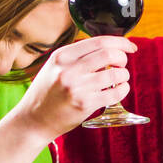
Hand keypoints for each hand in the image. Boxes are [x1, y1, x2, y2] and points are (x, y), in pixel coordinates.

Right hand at [13, 35, 136, 138]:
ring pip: (115, 74)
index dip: (120, 42)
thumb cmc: (46, 93)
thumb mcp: (54, 67)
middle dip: (123, 57)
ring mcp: (77, 88)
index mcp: (62, 56)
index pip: (99, 41)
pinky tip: (120, 89)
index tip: (129, 46)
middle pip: (109, 55)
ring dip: (124, 75)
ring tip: (120, 78)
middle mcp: (69, 70)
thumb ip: (76, 56)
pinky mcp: (85, 105)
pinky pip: (115, 93)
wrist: (33, 120)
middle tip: (123, 63)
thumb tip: (107, 48)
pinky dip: (123, 90)